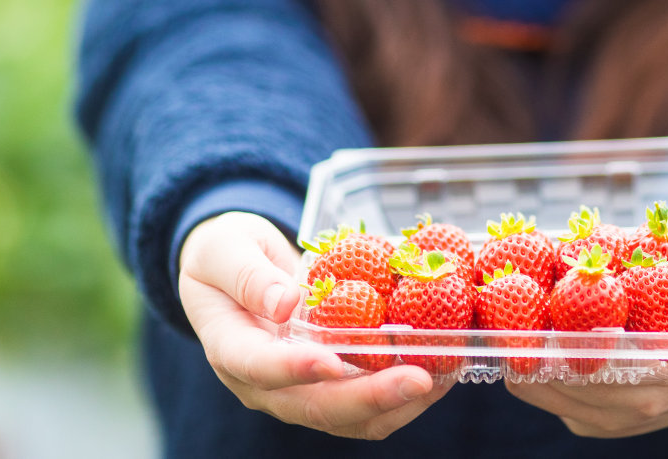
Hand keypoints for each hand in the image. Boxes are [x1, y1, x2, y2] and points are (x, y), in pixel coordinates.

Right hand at [178, 211, 452, 439]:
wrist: (231, 269)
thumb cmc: (222, 255)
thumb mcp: (222, 250)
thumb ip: (248, 276)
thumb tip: (286, 303)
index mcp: (232, 351)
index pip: (262, 369)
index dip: (296, 370)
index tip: (330, 361)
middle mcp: (268, 384)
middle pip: (319, 407)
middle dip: (372, 398)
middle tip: (420, 379)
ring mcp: (302, 388)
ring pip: (351, 417)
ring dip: (399, 402)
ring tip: (445, 376)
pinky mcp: (331, 382)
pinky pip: (368, 396)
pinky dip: (403, 387)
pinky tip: (441, 364)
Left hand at [506, 230, 667, 437]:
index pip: (603, 358)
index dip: (565, 325)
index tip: (541, 288)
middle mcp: (636, 406)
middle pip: (561, 373)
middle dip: (530, 330)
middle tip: (507, 285)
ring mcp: (607, 419)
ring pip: (541, 388)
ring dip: (519, 345)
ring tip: (504, 299)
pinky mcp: (587, 421)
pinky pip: (542, 395)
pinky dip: (524, 361)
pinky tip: (516, 323)